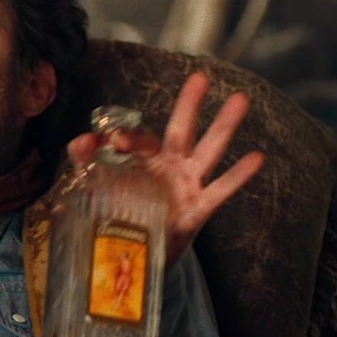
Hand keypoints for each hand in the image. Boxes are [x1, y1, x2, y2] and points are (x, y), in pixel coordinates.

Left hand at [66, 72, 264, 265]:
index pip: (140, 139)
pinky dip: (238, 175)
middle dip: (190, 105)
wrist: (135, 258)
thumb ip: (86, 164)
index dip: (128, 137)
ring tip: (240, 99)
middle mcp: (169, 167)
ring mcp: (187, 186)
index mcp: (145, 161)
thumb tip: (80, 142)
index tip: (113, 140)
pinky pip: (221, 190)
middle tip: (201, 77)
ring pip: (209, 151)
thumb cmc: (121, 218)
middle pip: (181, 130)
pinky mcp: (198, 210)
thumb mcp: (96, 189)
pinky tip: (256, 157)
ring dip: (225, 125)